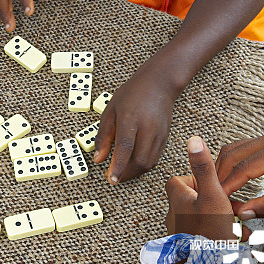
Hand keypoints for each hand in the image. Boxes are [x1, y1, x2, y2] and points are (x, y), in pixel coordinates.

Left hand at [93, 67, 175, 183]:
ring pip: (149, 163)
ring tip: (120, 172)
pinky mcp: (165, 138)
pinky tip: (132, 164)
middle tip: (112, 177)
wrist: (159, 84)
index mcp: (130, 118)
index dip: (118, 166)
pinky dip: (142, 166)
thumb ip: (103, 136)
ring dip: (134, 173)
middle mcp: (147, 128)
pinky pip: (155, 159)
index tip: (110, 179)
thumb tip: (98, 160)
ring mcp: (159, 134)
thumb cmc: (131, 95)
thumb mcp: (110, 111)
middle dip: (125, 174)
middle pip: (140, 160)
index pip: (125, 147)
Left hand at [165, 136, 248, 241]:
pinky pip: (207, 236)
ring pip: (205, 218)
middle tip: (233, 207)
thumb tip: (193, 140)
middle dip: (218, 202)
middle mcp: (176, 215)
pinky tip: (238, 240)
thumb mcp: (212, 195)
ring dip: (224, 220)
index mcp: (178, 199)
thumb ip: (204, 168)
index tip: (213, 183)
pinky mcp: (190, 248)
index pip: (179, 180)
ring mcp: (182, 233)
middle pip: (196, 199)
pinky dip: (222, 236)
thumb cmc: (208, 236)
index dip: (197, 179)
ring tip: (240, 226)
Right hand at [216, 130, 263, 218]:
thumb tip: (241, 214)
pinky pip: (243, 150)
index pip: (241, 170)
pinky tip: (228, 181)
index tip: (214, 206)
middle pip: (231, 156)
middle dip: (218, 178)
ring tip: (216, 192)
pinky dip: (232, 164)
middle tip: (210, 200)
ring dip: (222, 170)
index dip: (225, 189)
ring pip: (234, 150)